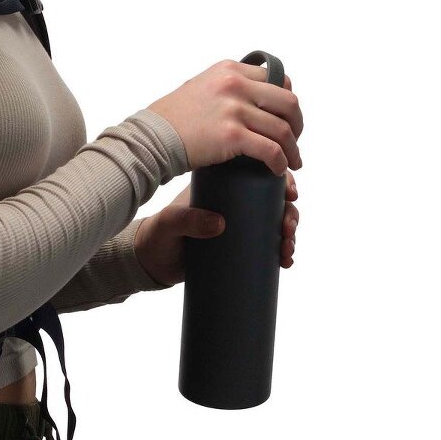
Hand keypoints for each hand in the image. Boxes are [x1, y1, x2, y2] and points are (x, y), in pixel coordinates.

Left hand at [134, 170, 300, 285]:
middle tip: (287, 228)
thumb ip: (187, 220)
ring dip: (290, 234)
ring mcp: (238, 226)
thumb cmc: (157, 236)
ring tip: (287, 249)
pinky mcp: (239, 247)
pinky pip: (267, 247)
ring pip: (275, 224)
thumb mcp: (169, 224)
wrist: (150, 263)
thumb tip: (218, 223)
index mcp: (221, 188)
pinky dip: (281, 253)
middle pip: (273, 202)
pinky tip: (286, 262)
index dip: (281, 181)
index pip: (257, 177)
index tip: (290, 193)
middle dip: (290, 213)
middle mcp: (234, 204)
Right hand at [148, 61, 303, 175]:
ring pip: (283, 129)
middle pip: (288, 103)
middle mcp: (235, 84)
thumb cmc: (173, 119)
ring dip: (293, 148)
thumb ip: (228, 86)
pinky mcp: (231, 135)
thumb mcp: (202, 86)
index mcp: (230, 70)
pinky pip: (270, 149)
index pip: (277, 80)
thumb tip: (253, 95)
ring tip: (292, 162)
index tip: (287, 119)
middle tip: (294, 141)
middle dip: (297, 124)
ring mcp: (234, 109)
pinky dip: (280, 162)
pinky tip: (278, 170)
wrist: (151, 138)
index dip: (287, 102)